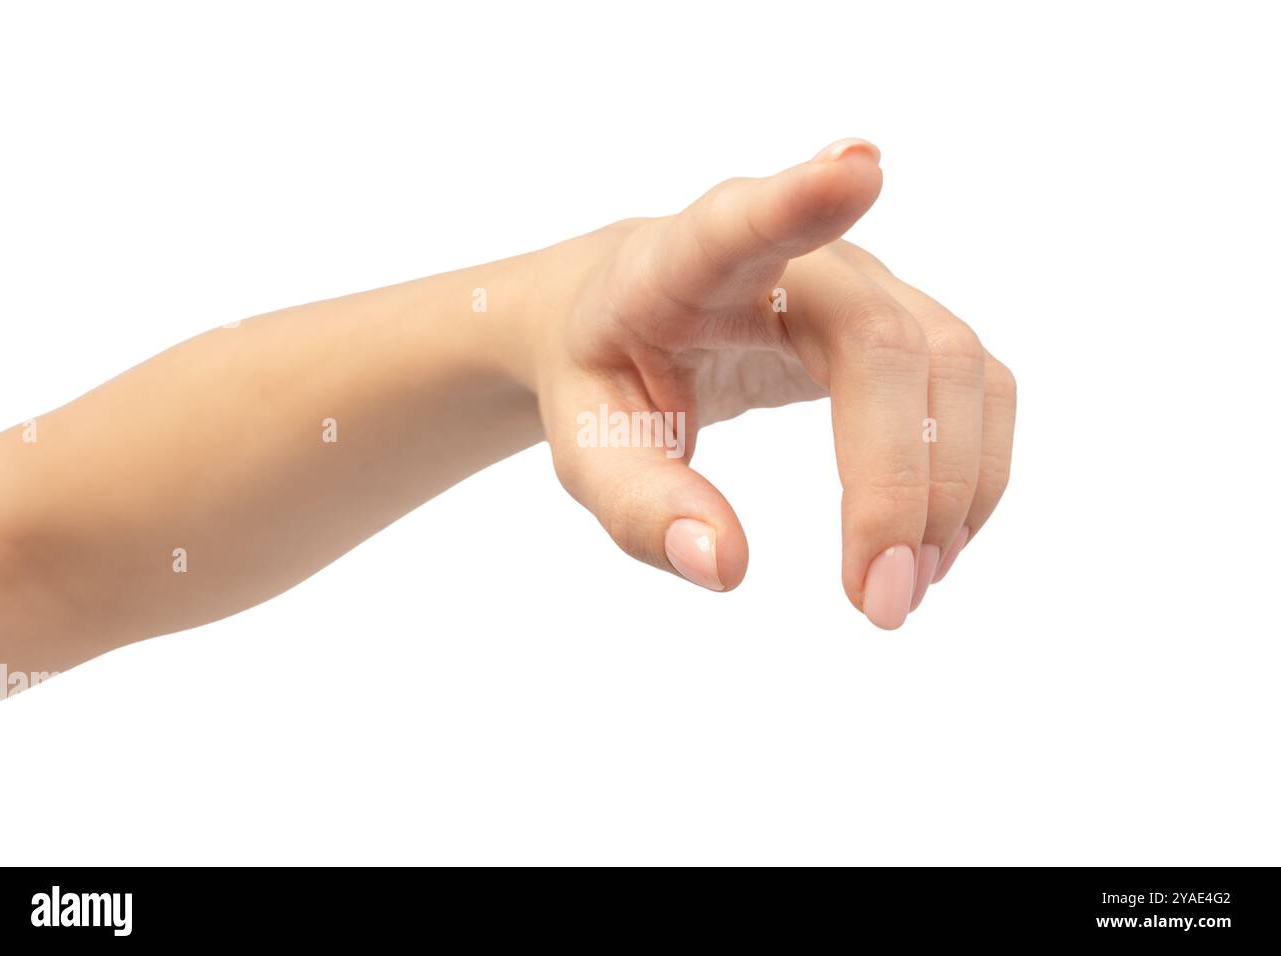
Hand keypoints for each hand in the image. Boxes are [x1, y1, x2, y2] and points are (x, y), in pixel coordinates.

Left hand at [529, 139, 1016, 628]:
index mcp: (683, 266)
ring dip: (952, 487)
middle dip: (899, 479)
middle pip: (888, 344)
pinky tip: (933, 545)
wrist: (633, 320)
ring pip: (956, 366)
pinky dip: (972, 472)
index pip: (742, 221)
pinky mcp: (904, 320)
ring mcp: (864, 282)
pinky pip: (975, 387)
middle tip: (880, 603)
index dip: (800, 196)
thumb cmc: (606, 376)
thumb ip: (639, 504)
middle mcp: (795, 259)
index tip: (860, 167)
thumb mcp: (590, 447)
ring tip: (904, 590)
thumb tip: (725, 568)